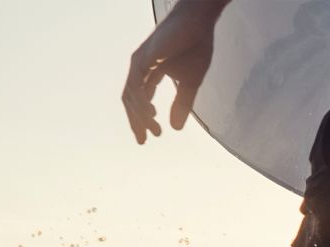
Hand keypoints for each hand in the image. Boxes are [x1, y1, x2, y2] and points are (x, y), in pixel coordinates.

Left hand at [122, 1, 227, 144]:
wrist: (199, 23)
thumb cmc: (194, 48)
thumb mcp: (191, 83)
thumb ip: (182, 105)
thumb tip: (176, 128)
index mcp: (147, 72)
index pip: (138, 99)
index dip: (141, 119)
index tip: (148, 138)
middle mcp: (139, 67)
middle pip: (130, 99)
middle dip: (136, 121)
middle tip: (145, 140)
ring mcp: (140, 61)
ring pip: (132, 93)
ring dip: (141, 114)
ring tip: (154, 129)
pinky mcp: (145, 56)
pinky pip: (138, 82)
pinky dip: (142, 99)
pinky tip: (151, 113)